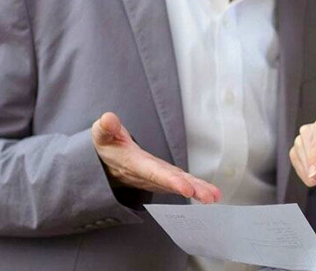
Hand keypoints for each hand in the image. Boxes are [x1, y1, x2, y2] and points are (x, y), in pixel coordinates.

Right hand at [91, 112, 220, 203]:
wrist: (104, 163)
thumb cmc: (106, 147)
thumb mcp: (101, 135)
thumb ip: (105, 128)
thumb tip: (108, 119)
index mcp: (134, 164)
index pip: (154, 173)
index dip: (170, 181)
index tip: (186, 188)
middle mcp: (148, 174)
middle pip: (172, 182)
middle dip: (191, 188)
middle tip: (209, 196)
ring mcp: (157, 176)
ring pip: (179, 183)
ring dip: (197, 189)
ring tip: (214, 196)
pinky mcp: (163, 176)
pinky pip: (181, 182)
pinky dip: (195, 187)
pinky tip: (209, 193)